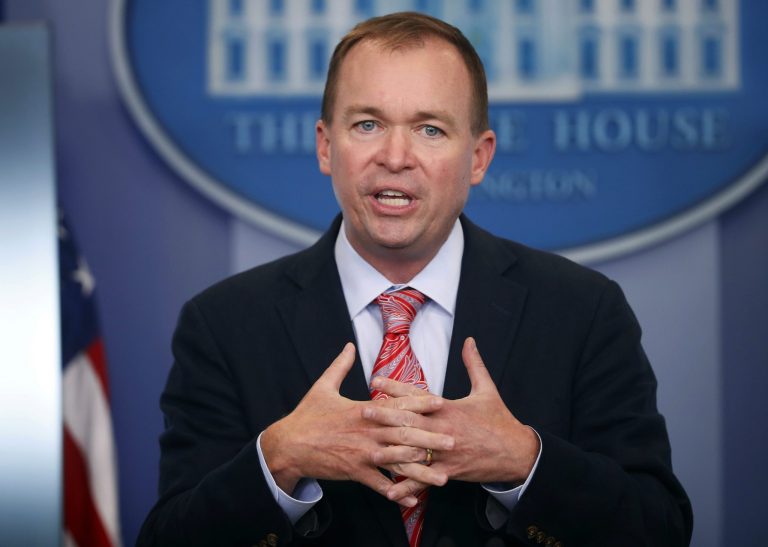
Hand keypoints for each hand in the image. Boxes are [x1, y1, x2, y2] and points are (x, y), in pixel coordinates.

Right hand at [260, 343, 452, 505]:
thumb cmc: (306, 416)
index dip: (419, 403)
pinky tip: (413, 500)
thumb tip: (350, 346)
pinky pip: (379, 484)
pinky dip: (396, 492)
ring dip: (421, 470)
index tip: (440, 402)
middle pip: (404, 434)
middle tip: (452, 441)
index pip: (396, 405)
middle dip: (430, 438)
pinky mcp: (354, 472)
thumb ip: (340, 365)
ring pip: (397, 462)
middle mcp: (367, 432)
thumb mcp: (322, 386)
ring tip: (442, 476)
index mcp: (363, 410)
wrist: (288, 445)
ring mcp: (362, 454)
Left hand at [364, 337, 538, 500]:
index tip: (375, 381)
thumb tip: (469, 341)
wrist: (516, 452)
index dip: (395, 387)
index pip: (418, 396)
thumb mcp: (487, 389)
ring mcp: (445, 452)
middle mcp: (444, 429)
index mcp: (449, 408)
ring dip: (391, 452)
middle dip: (386, 418)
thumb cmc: (500, 420)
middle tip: (364, 412)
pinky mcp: (449, 472)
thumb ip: (474, 364)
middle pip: (410, 422)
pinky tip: (390, 490)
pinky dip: (407, 485)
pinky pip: (424, 479)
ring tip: (370, 450)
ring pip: (414, 451)